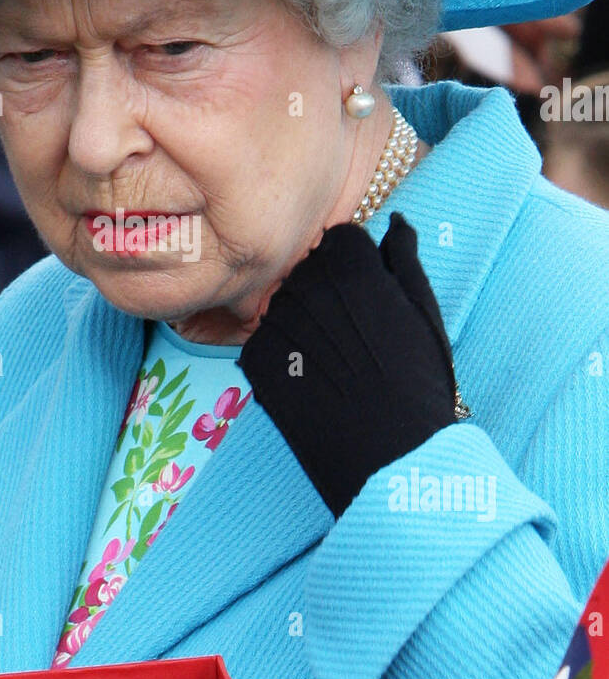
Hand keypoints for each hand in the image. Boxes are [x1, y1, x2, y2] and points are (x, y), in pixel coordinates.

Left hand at [237, 213, 459, 518]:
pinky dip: (281, 356)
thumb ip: (403, 259)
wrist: (391, 457)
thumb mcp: (423, 313)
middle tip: (352, 336)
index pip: (339, 239)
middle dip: (324, 291)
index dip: (355, 266)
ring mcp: (275, 322)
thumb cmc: (420, 383)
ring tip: (334, 362)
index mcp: (348, 265)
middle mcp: (304, 285)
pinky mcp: (254, 359)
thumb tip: (394, 221)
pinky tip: (312, 382)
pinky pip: (264, 341)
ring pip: (283, 305)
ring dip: (301, 322)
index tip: (368, 298)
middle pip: (307, 269)